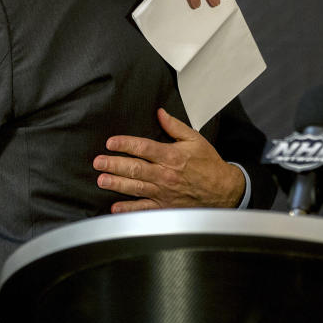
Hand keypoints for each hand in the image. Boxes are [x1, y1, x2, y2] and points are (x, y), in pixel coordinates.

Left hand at [92, 108, 244, 212]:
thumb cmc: (209, 164)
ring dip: (117, 184)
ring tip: (101, 180)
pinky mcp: (165, 207)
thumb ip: (175, 126)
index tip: (111, 142)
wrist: (224, 191)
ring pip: (136, 187)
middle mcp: (166, 175)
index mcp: (172, 156)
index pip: (144, 148)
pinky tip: (115, 207)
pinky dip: (129, 209)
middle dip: (114, 164)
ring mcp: (164, 193)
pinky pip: (144, 209)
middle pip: (135, 168)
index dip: (125, 144)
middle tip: (98, 162)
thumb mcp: (195, 140)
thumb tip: (160, 112)